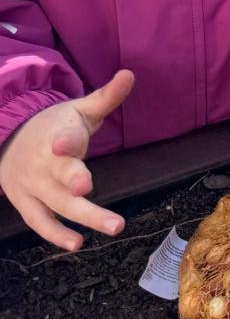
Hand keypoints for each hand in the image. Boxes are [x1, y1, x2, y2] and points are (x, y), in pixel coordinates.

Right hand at [0, 70, 131, 249]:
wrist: (10, 139)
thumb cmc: (56, 125)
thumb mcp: (80, 109)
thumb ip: (106, 97)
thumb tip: (130, 74)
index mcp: (58, 135)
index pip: (62, 138)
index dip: (64, 141)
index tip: (65, 144)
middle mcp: (43, 162)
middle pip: (60, 174)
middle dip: (73, 181)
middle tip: (87, 187)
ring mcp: (32, 185)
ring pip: (55, 204)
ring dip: (81, 217)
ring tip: (114, 226)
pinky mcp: (25, 202)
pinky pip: (39, 222)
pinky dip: (55, 234)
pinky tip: (77, 244)